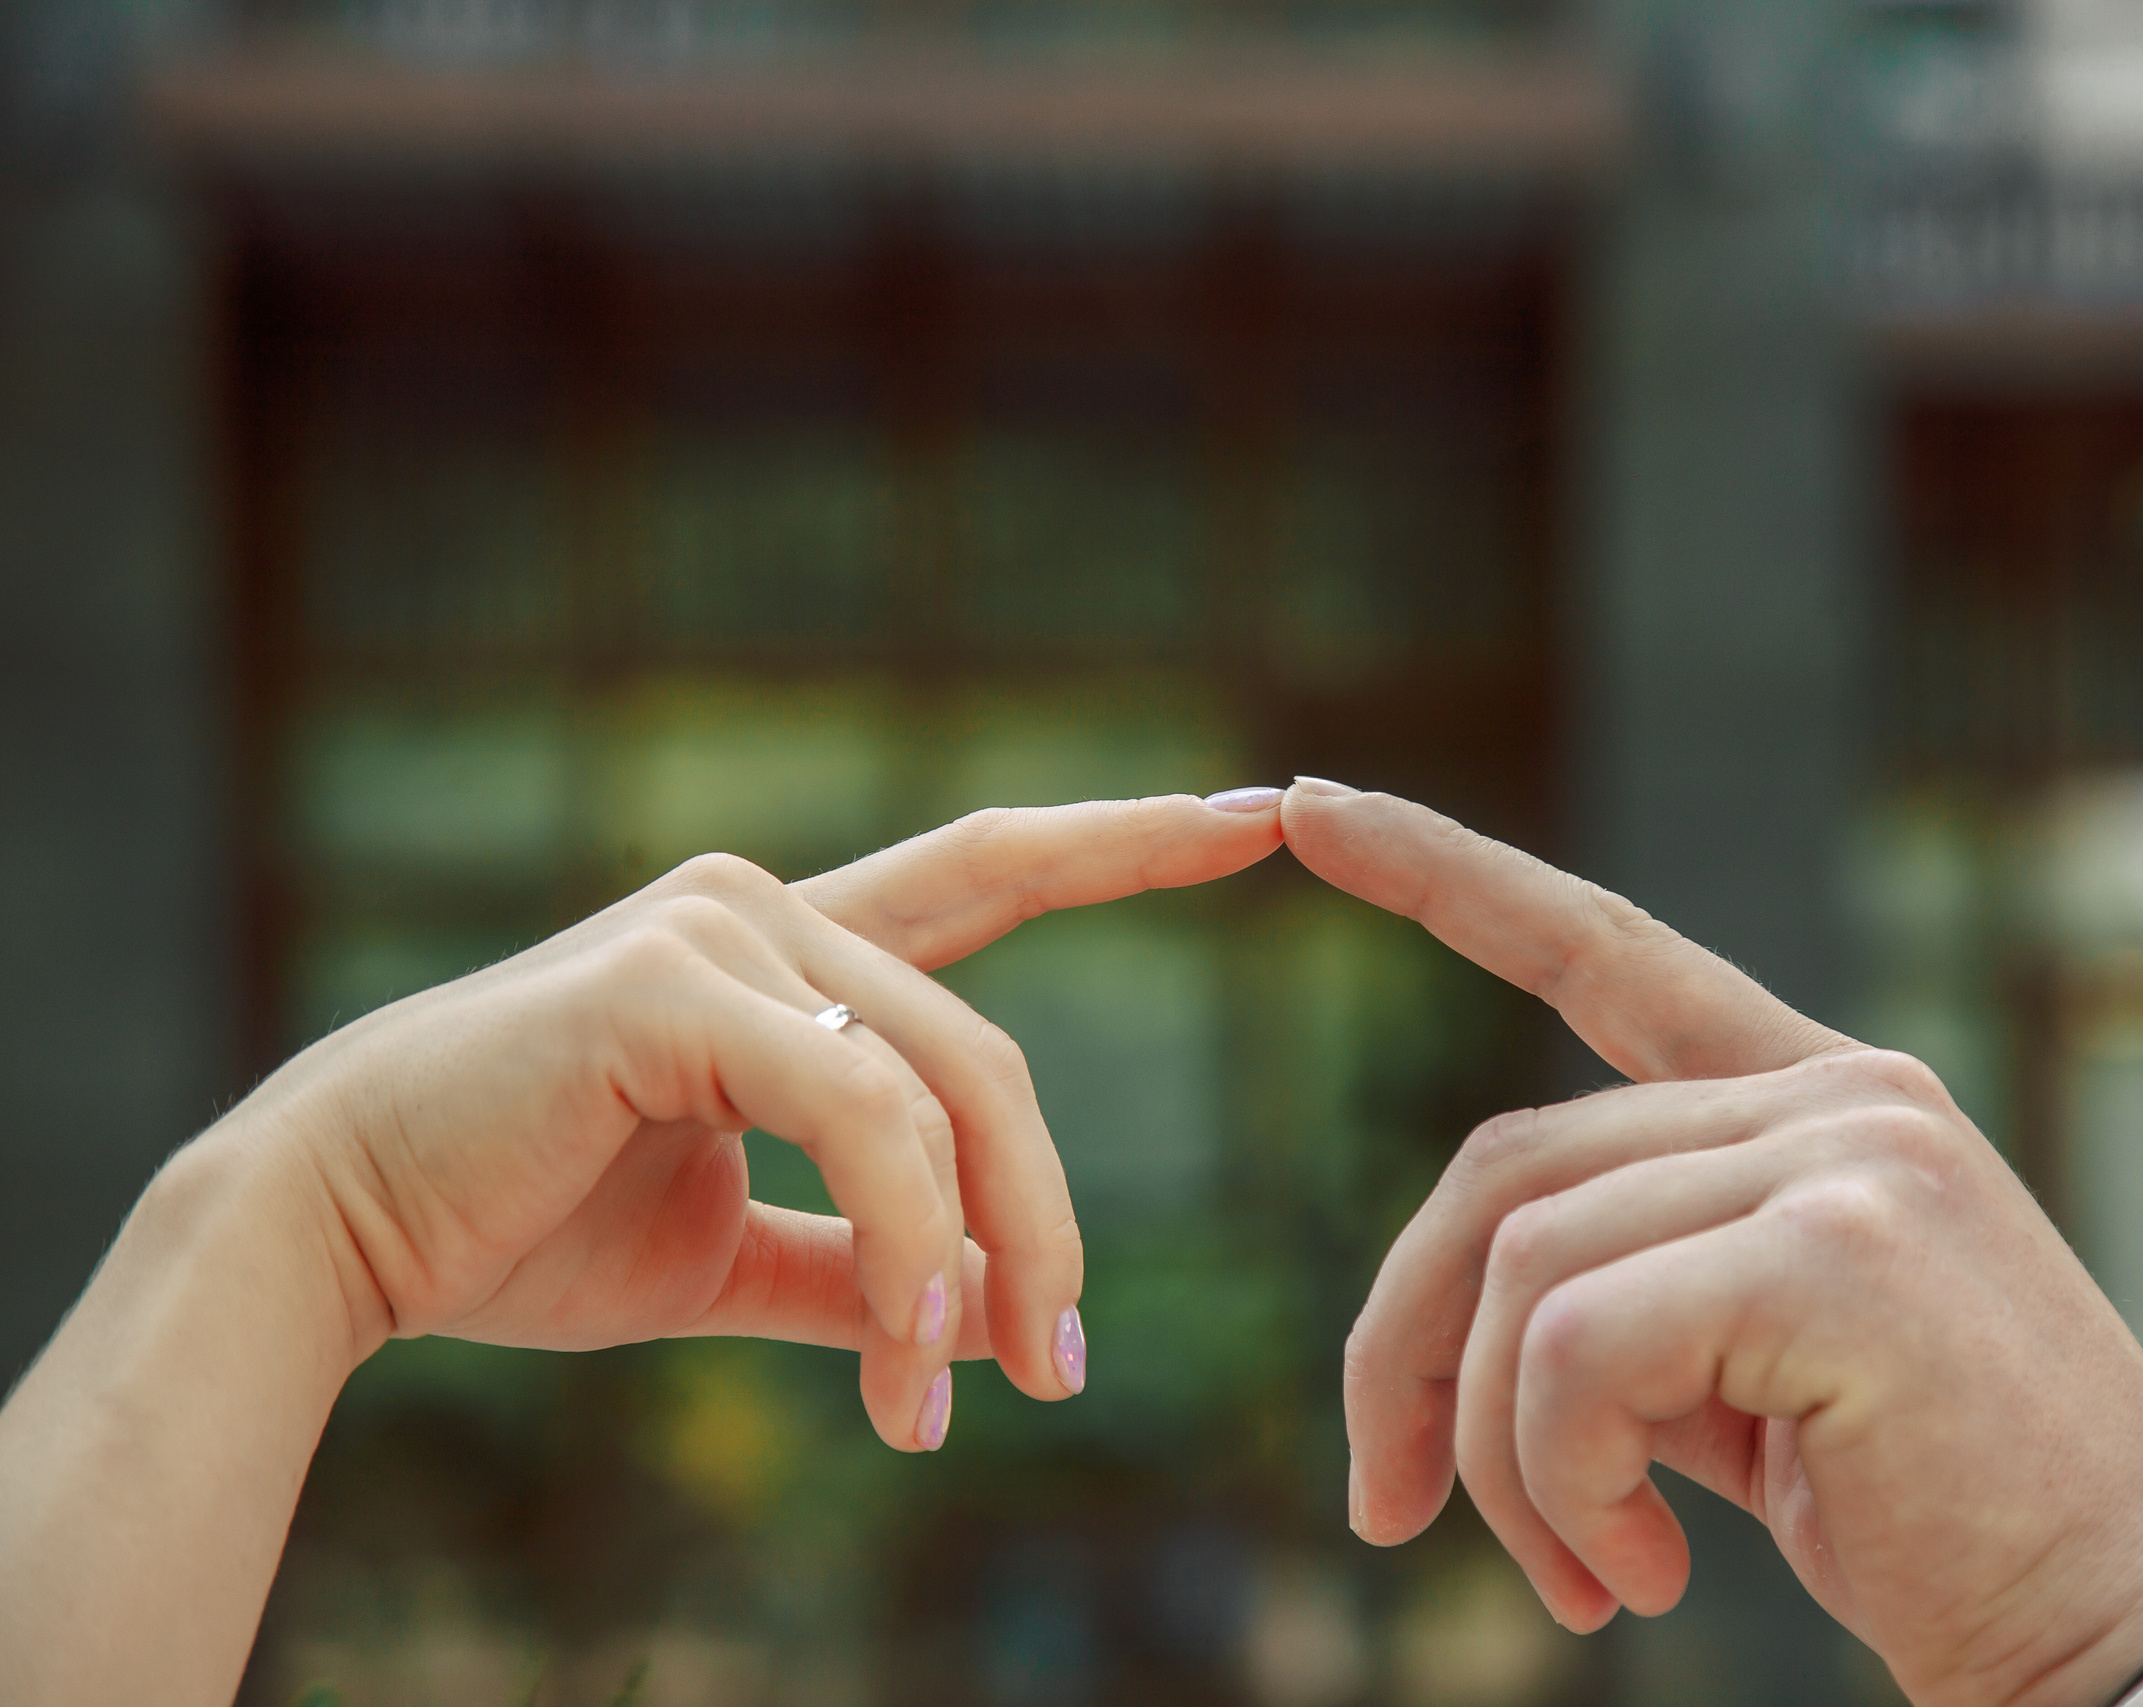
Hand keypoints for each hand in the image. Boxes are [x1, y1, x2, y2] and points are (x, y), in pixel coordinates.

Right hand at [224, 792, 1284, 1447]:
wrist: (338, 1236)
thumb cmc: (523, 1228)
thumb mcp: (727, 1248)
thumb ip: (854, 1256)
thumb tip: (972, 1312)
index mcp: (791, 954)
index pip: (992, 871)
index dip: (1125, 839)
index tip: (1257, 813)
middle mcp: (768, 912)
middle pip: (989, 1060)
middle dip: (1050, 1221)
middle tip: (1061, 1373)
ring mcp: (722, 929)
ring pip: (941, 1092)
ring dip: (979, 1260)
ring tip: (959, 1404)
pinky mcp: (672, 980)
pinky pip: (861, 1113)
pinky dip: (911, 1240)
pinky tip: (905, 1358)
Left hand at [1281, 782, 2142, 1706]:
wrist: (2126, 1634)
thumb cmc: (1935, 1522)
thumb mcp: (1748, 1383)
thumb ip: (1628, 1301)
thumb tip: (1452, 1333)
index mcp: (1821, 1101)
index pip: (1599, 952)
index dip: (1443, 876)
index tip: (1305, 805)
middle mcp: (1840, 1095)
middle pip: (1504, 1169)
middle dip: (1406, 1348)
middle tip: (1385, 1504)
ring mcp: (1850, 1156)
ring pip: (1527, 1268)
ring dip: (1505, 1460)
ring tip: (1582, 1581)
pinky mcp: (1840, 1253)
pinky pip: (1579, 1347)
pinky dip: (1557, 1477)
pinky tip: (1637, 1575)